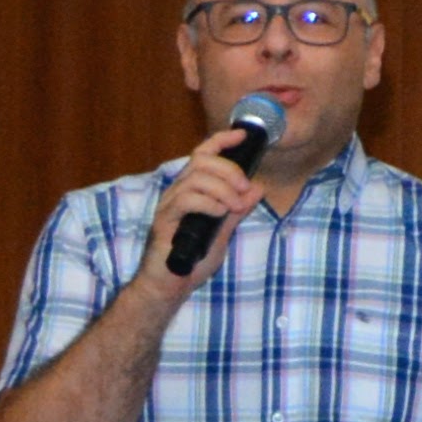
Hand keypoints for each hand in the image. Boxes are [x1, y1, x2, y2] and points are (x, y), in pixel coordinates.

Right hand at [142, 126, 272, 283]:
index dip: (222, 140)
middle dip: (230, 169)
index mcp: (192, 189)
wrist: (169, 286)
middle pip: (202, 160)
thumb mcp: (223, 231)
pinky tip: (220, 213)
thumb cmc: (192, 259)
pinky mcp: (164, 220)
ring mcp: (169, 205)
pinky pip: (186, 200)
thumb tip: (257, 188)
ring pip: (196, 177)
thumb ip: (237, 209)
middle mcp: (178, 191)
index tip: (243, 135)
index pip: (203, 153)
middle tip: (245, 189)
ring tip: (234, 206)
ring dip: (223, 188)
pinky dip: (209, 203)